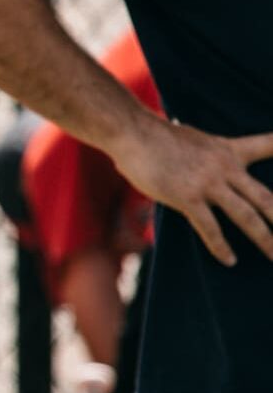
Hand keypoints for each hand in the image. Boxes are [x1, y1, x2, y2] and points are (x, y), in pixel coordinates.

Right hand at [109, 120, 272, 265]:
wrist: (133, 132)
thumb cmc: (155, 135)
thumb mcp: (193, 139)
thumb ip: (206, 155)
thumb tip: (202, 163)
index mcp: (228, 150)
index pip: (269, 145)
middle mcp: (225, 167)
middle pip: (266, 198)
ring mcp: (208, 183)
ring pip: (246, 216)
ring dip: (264, 239)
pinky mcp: (187, 197)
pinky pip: (210, 226)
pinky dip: (221, 246)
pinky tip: (229, 260)